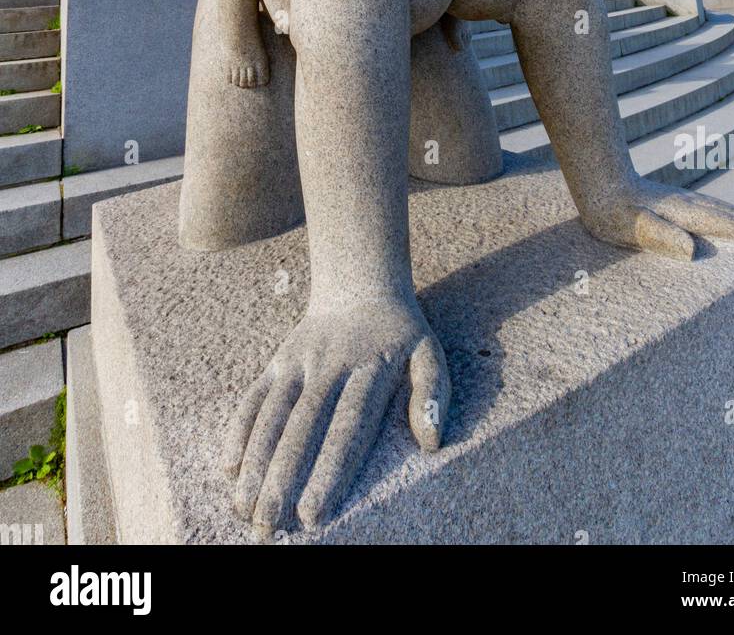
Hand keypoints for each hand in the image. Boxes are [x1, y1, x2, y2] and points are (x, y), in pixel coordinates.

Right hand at [223, 298, 449, 536]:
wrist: (360, 281)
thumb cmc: (400, 332)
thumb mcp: (429, 352)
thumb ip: (432, 393)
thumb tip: (431, 441)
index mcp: (369, 369)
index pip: (347, 426)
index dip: (328, 470)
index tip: (313, 513)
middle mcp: (329, 366)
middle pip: (302, 427)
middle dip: (281, 478)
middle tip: (267, 525)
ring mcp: (299, 362)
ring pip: (272, 415)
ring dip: (254, 461)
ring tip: (243, 507)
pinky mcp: (279, 361)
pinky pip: (254, 396)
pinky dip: (239, 429)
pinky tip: (228, 467)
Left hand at [581, 179, 733, 259]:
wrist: (598, 180)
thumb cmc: (611, 210)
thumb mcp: (629, 227)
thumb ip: (660, 236)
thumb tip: (692, 252)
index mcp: (684, 213)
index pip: (725, 225)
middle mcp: (690, 203)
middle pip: (732, 216)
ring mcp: (684, 200)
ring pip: (724, 211)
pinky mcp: (676, 202)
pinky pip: (713, 210)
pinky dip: (732, 218)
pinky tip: (732, 223)